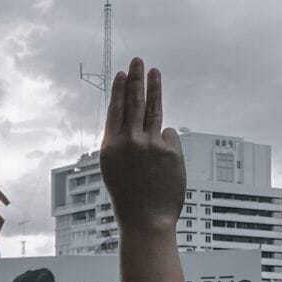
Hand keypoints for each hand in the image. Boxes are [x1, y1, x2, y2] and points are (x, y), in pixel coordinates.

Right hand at [99, 58, 185, 233]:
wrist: (146, 221)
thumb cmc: (129, 197)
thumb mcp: (115, 168)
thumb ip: (124, 143)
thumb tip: (141, 122)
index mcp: (110, 146)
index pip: (115, 110)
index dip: (120, 90)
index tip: (123, 73)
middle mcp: (129, 141)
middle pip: (133, 101)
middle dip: (136, 78)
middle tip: (138, 61)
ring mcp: (150, 144)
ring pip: (153, 109)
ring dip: (154, 88)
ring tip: (154, 71)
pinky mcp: (170, 151)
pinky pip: (168, 137)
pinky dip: (166, 145)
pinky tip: (161, 165)